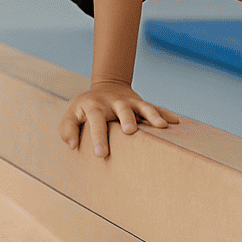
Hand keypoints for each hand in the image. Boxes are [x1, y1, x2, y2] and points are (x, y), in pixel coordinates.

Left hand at [59, 82, 178, 157]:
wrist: (104, 88)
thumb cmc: (84, 110)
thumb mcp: (70, 116)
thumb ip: (67, 129)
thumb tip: (72, 144)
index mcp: (94, 106)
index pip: (95, 121)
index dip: (97, 137)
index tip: (100, 154)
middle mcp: (113, 102)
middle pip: (121, 108)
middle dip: (126, 119)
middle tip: (130, 131)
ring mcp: (129, 102)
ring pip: (142, 106)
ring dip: (152, 114)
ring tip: (161, 126)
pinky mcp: (140, 104)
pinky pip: (155, 108)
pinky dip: (165, 114)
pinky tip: (175, 122)